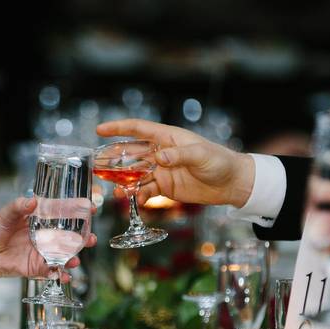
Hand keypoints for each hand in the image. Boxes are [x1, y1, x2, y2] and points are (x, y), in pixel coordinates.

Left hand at [0, 197, 95, 299]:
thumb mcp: (4, 214)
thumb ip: (19, 207)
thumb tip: (32, 200)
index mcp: (37, 219)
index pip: (61, 213)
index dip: (76, 211)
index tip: (90, 208)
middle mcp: (42, 235)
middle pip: (67, 236)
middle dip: (82, 238)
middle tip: (92, 238)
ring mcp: (40, 252)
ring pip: (62, 255)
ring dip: (72, 257)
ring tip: (76, 259)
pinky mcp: (34, 267)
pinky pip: (50, 271)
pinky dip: (59, 274)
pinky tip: (65, 276)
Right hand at [96, 119, 254, 206]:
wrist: (232, 183)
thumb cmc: (220, 161)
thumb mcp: (201, 155)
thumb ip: (179, 155)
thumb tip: (159, 158)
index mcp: (168, 138)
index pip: (138, 129)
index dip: (118, 128)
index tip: (100, 130)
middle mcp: (161, 152)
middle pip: (131, 153)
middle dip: (114, 157)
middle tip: (96, 163)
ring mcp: (162, 170)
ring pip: (135, 173)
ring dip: (122, 179)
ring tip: (110, 186)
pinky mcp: (166, 187)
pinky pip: (146, 190)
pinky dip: (138, 195)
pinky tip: (133, 200)